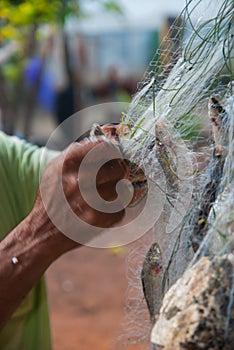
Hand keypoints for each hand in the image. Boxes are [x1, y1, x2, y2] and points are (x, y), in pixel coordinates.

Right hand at [30, 137, 128, 252]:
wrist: (41, 232)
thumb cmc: (51, 197)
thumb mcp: (56, 169)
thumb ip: (78, 153)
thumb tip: (107, 138)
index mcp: (68, 164)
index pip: (103, 147)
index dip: (113, 150)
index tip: (115, 154)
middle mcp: (79, 181)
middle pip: (118, 168)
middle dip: (119, 172)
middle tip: (115, 176)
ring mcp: (89, 202)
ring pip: (120, 189)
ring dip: (116, 192)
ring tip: (103, 196)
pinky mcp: (98, 220)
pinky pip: (119, 209)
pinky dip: (113, 211)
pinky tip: (100, 211)